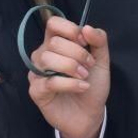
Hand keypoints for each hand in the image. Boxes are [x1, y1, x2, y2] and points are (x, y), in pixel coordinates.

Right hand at [27, 16, 107, 137]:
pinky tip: (83, 86)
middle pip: (54, 42)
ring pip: (47, 58)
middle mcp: (43, 55)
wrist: (90, 114)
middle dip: (77, 53)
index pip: (53, 23)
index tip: (85, 43)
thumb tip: (87, 28)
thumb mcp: (101, 60)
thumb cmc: (91, 84)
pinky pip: (49, 81)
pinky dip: (70, 83)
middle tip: (89, 66)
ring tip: (85, 77)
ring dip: (72, 67)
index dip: (70, 30)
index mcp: (56, 43)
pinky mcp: (36, 91)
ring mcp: (37, 73)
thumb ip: (98, 41)